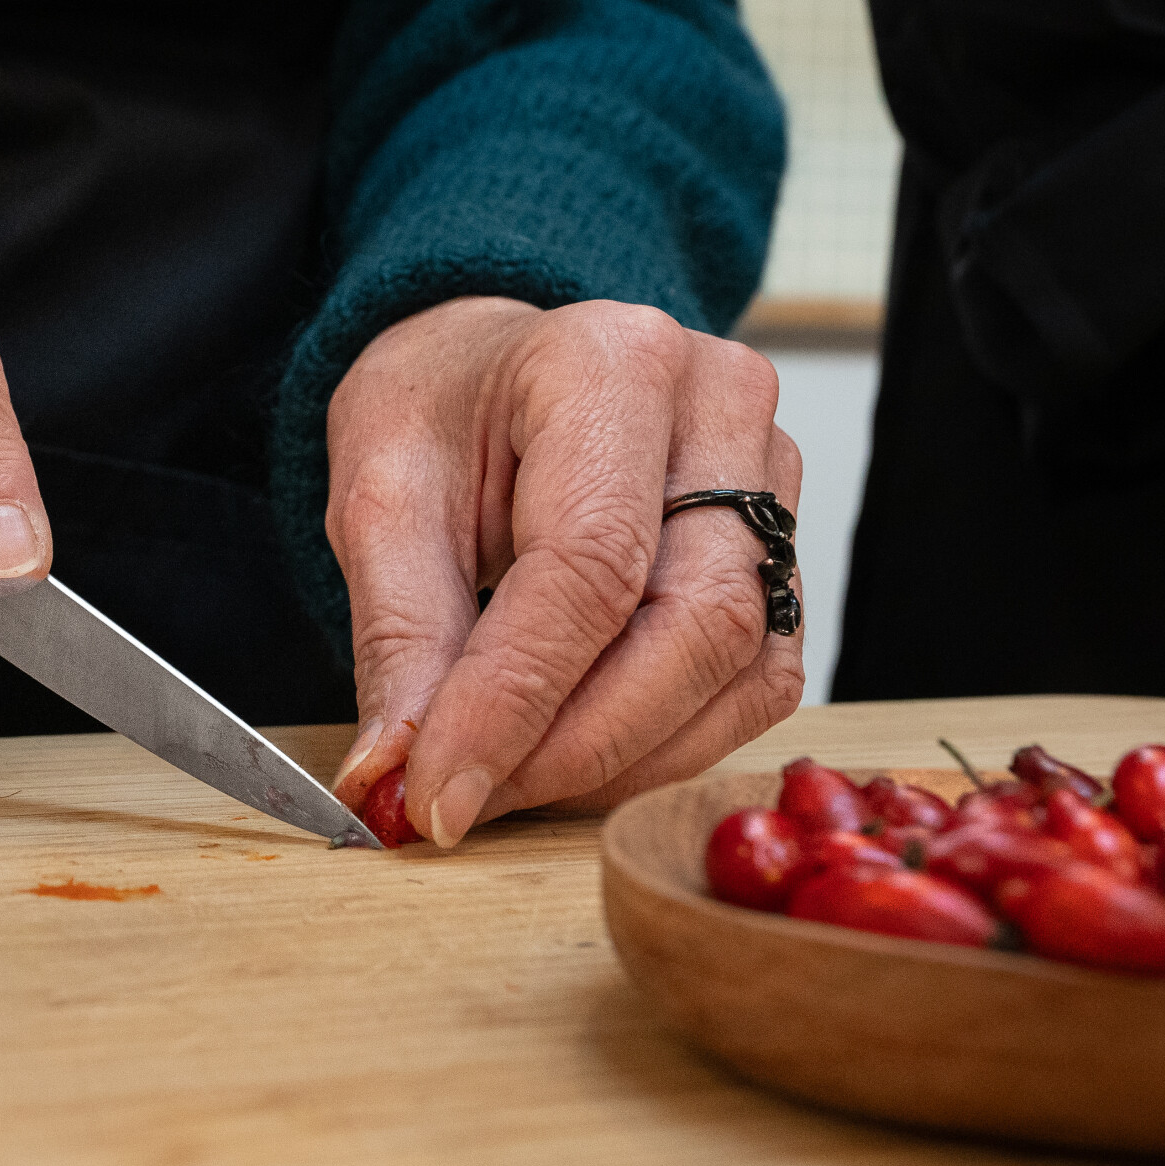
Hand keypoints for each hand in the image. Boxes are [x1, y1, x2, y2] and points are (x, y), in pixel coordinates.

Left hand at [326, 297, 804, 845]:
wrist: (492, 372)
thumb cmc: (440, 413)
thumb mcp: (379, 496)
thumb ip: (398, 635)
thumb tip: (399, 776)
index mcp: (611, 362)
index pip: (590, 565)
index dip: (516, 700)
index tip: (438, 794)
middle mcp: (721, 407)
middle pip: (694, 624)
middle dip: (577, 745)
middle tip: (468, 802)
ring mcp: (775, 479)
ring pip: (740, 670)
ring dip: (621, 758)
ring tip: (507, 782)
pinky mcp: (785, 553)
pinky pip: (753, 684)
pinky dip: (663, 745)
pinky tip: (573, 755)